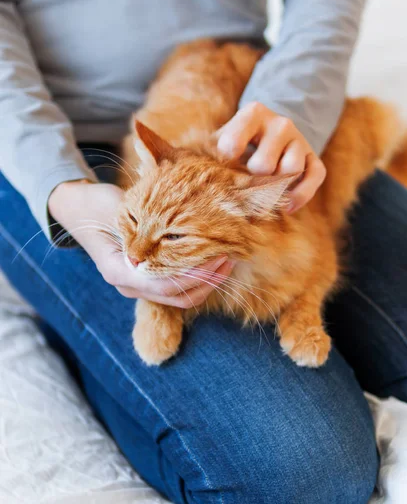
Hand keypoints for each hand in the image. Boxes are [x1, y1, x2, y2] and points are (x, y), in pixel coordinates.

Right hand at [48, 181, 233, 306]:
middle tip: (229, 256)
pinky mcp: (147, 282)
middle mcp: (129, 286)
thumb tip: (176, 226)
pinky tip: (212, 262)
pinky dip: (197, 279)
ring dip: (207, 282)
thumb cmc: (99, 205)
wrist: (80, 210)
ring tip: (227, 259)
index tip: (218, 252)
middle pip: (177, 296)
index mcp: (120, 271)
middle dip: (208, 279)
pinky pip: (177, 289)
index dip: (195, 273)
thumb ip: (142, 223)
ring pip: (180, 298)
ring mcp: (138, 287)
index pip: (165, 284)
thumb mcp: (118, 208)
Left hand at [217, 101, 325, 212]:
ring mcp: (300, 141)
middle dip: (252, 181)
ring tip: (265, 192)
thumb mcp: (220, 141)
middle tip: (247, 183)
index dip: (226, 161)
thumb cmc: (237, 145)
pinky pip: (314, 177)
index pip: (234, 142)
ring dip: (276, 187)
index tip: (224, 164)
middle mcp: (280, 124)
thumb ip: (209, 152)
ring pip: (291, 170)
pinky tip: (286, 205)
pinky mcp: (314, 158)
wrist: (268, 138)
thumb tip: (190, 169)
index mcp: (253, 114)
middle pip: (264, 164)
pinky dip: (300, 196)